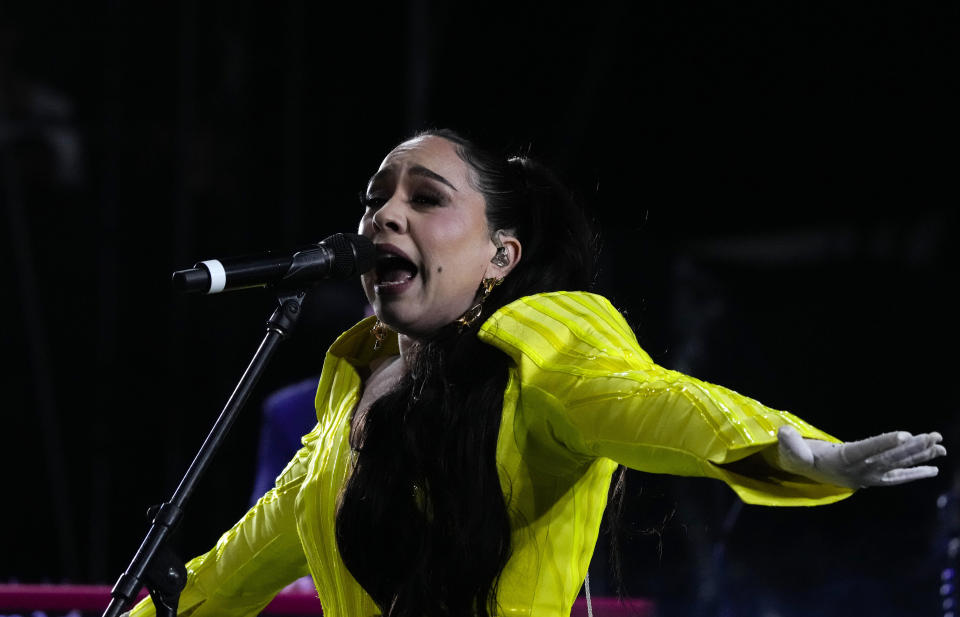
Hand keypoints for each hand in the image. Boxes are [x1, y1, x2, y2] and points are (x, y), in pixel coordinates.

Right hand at [775, 425, 945, 487]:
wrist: (801, 472)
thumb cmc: (795, 456)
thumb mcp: (789, 449)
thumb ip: (790, 443)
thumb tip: (785, 432)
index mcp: (840, 461)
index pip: (865, 450)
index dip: (884, 443)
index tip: (905, 435)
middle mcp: (858, 471)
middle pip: (888, 458)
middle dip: (912, 448)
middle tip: (934, 437)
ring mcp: (867, 476)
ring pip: (896, 465)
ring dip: (919, 456)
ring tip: (941, 447)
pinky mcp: (871, 477)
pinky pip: (896, 476)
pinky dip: (914, 472)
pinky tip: (933, 467)